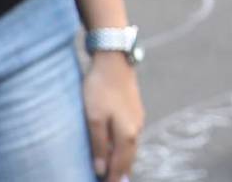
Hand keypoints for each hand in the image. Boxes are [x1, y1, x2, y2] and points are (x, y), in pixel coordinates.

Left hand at [82, 54, 142, 179]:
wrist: (114, 61)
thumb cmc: (99, 90)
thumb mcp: (93, 118)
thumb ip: (98, 145)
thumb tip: (100, 169)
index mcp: (127, 134)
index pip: (121, 165)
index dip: (114, 179)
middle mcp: (136, 128)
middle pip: (129, 158)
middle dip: (122, 173)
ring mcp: (138, 119)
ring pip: (131, 147)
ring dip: (124, 161)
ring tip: (115, 172)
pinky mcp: (134, 110)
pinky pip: (131, 137)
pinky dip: (124, 148)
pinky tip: (118, 148)